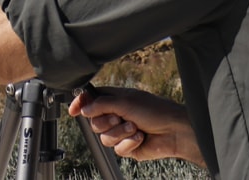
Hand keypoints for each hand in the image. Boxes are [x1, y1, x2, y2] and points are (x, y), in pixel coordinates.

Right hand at [69, 87, 204, 165]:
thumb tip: (84, 109)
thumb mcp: (126, 102)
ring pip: (104, 137)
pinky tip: (140, 138)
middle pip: (94, 121)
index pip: (92, 100)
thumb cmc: (155, 111)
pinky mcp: (127, 147)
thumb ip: (102, 104)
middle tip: (119, 117)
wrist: (174, 132)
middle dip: (106, 121)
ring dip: (120, 132)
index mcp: (116, 99)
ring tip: (135, 128)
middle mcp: (117, 115)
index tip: (73, 110)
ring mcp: (121, 132)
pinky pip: (117, 149)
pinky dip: (128, 143)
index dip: (81, 104)